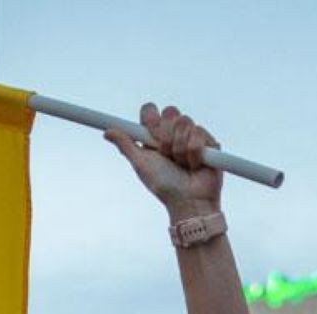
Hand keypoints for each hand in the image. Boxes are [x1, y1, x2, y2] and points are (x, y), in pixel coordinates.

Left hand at [104, 103, 224, 218]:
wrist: (188, 200)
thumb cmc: (164, 186)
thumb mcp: (141, 164)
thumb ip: (126, 145)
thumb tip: (107, 132)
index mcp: (155, 135)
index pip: (150, 111)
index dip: (151, 120)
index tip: (151, 136)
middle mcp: (173, 133)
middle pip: (170, 112)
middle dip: (166, 136)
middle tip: (166, 155)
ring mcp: (192, 136)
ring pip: (185, 122)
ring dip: (180, 148)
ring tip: (182, 165)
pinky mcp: (209, 142)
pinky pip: (200, 133)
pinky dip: (194, 153)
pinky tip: (195, 165)